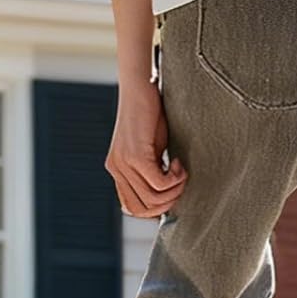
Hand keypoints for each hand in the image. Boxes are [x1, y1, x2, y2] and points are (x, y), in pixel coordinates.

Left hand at [106, 82, 186, 217]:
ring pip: (154, 199)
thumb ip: (153, 174)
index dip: (158, 209)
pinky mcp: (135, 156)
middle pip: (145, 209)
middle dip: (170, 201)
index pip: (134, 209)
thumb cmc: (151, 117)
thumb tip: (168, 198)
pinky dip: (175, 178)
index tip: (173, 191)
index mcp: (118, 171)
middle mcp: (116, 169)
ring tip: (180, 170)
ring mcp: (123, 163)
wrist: (142, 88)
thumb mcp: (152, 153)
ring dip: (175, 189)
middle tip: (180, 181)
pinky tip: (178, 162)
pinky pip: (159, 183)